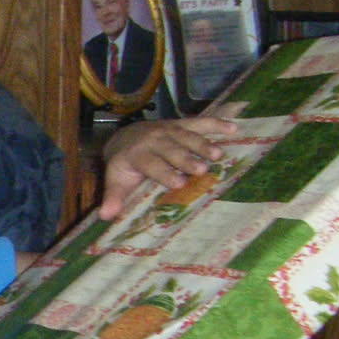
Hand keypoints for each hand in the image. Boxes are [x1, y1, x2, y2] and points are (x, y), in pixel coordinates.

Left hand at [97, 116, 230, 220]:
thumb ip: (113, 197)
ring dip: (202, 144)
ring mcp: (169, 129)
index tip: (179, 183)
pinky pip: (200, 122)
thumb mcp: (116, 180)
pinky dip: (217, 124)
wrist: (125, 136)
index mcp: (137, 155)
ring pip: (187, 136)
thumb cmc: (125, 165)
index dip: (164, 173)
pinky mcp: (182, 123)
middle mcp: (154, 139)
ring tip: (218, 155)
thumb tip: (105, 216)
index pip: (152, 164)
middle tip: (202, 169)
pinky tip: (234, 128)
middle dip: (186, 159)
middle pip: (172, 149)